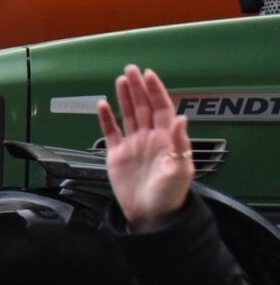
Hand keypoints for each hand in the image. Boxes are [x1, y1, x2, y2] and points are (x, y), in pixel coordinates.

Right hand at [96, 65, 193, 231]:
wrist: (150, 215)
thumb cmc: (170, 195)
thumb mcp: (180, 170)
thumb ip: (180, 143)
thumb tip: (182, 118)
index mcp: (167, 139)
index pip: (162, 108)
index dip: (156, 91)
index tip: (148, 75)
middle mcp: (150, 137)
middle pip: (143, 106)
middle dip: (138, 87)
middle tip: (131, 70)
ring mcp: (133, 145)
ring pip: (128, 114)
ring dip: (124, 97)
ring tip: (120, 80)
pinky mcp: (117, 154)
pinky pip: (110, 131)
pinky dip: (106, 118)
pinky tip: (103, 104)